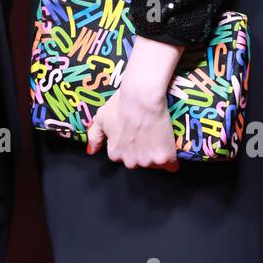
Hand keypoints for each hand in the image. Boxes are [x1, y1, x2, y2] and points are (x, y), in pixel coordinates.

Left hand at [86, 36, 180, 171]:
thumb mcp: (101, 118)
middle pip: (139, 162)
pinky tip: (171, 150)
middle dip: (143, 152)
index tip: (135, 135)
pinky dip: (171, 160)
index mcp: (115, 153)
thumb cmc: (121, 104)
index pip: (123, 157)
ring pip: (154, 164)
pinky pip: (170, 165)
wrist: (142, 97)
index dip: (130, 146)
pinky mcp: (164, 158)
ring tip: (159, 137)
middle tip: (148, 135)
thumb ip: (94, 136)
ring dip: (157, 155)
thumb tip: (91, 151)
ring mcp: (147, 161)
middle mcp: (130, 161)